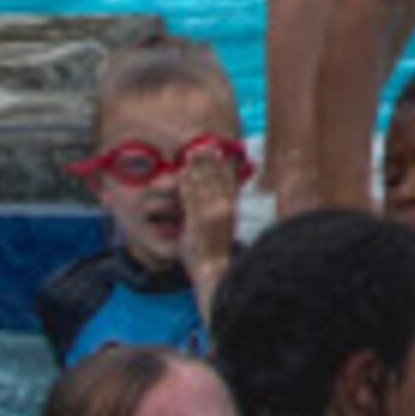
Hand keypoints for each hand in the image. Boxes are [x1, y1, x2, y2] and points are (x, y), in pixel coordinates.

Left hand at [179, 144, 243, 277]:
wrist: (213, 269)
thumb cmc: (214, 253)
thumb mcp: (224, 230)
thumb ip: (222, 214)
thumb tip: (222, 204)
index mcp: (231, 210)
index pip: (229, 183)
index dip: (224, 166)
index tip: (220, 152)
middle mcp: (223, 209)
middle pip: (217, 179)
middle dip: (210, 161)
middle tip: (204, 145)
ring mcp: (210, 213)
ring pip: (204, 184)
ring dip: (197, 167)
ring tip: (192, 153)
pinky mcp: (197, 219)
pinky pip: (191, 196)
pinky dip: (188, 183)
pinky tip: (183, 172)